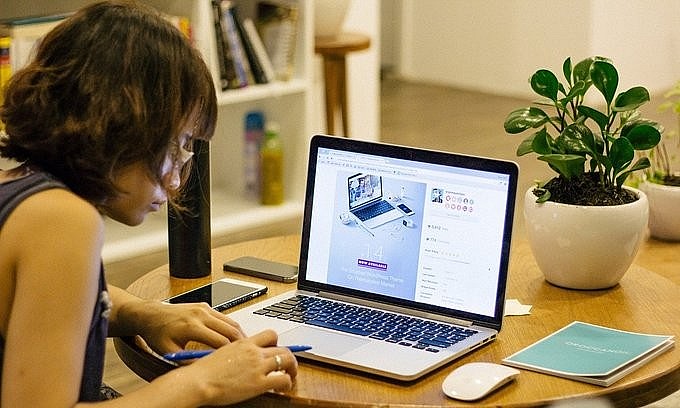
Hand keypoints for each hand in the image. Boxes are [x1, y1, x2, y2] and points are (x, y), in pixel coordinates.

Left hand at [132, 301, 245, 353]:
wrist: (151, 315)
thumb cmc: (158, 333)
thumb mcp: (170, 352)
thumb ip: (188, 361)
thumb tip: (205, 368)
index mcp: (191, 326)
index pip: (220, 341)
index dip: (230, 353)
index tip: (234, 361)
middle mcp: (200, 314)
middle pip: (230, 329)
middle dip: (240, 343)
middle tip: (247, 354)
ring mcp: (204, 308)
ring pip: (230, 321)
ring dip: (238, 334)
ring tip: (242, 346)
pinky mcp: (205, 305)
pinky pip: (224, 317)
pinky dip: (231, 327)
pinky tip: (232, 336)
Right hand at [182, 329, 298, 404]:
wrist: (198, 381)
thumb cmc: (203, 371)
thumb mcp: (222, 353)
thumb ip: (236, 352)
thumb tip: (241, 357)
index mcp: (244, 343)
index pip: (270, 335)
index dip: (277, 343)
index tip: (277, 350)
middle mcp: (254, 352)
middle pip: (283, 348)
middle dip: (289, 357)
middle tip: (288, 366)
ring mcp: (258, 366)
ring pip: (287, 360)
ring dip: (292, 369)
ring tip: (290, 377)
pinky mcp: (259, 383)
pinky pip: (283, 379)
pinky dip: (287, 383)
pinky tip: (282, 388)